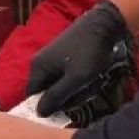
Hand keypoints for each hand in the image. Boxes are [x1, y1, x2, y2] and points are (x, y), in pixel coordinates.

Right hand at [25, 0, 130, 117]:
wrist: (105, 25)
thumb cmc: (89, 52)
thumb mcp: (75, 79)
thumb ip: (56, 97)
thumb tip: (39, 112)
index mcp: (38, 67)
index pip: (33, 97)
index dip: (49, 106)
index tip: (69, 105)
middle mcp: (41, 64)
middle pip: (49, 93)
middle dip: (69, 96)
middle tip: (87, 90)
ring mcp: (53, 60)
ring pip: (62, 86)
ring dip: (79, 89)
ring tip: (94, 80)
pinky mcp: (65, 59)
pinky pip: (69, 78)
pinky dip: (82, 80)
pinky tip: (94, 74)